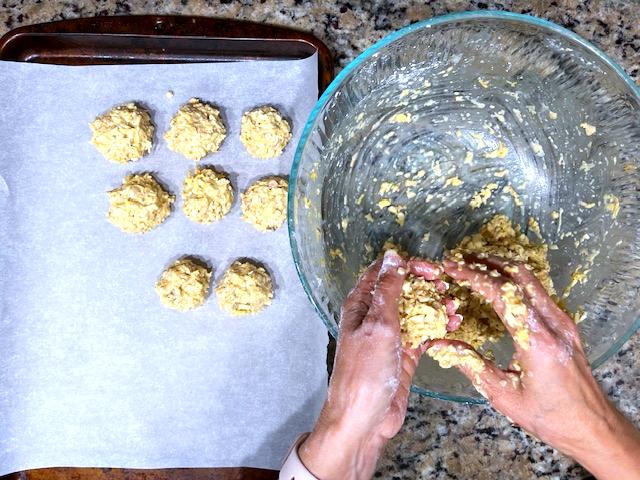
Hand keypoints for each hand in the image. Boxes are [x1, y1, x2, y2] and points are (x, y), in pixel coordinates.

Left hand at [299, 250, 438, 479]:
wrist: (363, 418)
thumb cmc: (364, 371)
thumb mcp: (378, 324)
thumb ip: (388, 290)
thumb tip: (393, 256)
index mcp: (360, 304)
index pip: (383, 272)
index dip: (406, 266)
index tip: (431, 269)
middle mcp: (374, 316)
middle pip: (402, 289)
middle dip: (425, 285)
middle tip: (446, 286)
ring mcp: (390, 335)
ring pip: (416, 310)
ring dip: (435, 305)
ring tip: (454, 305)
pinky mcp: (404, 354)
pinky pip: (424, 333)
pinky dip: (438, 327)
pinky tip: (455, 323)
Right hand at [428, 254, 639, 479]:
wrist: (593, 426)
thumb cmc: (550, 416)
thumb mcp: (503, 395)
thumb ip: (470, 365)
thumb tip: (440, 344)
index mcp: (537, 341)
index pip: (502, 294)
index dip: (474, 276)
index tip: (452, 268)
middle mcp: (554, 323)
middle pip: (519, 275)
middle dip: (486, 263)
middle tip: (459, 260)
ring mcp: (563, 321)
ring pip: (530, 279)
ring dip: (500, 268)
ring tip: (473, 267)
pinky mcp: (565, 324)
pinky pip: (537, 291)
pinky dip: (513, 281)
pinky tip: (497, 286)